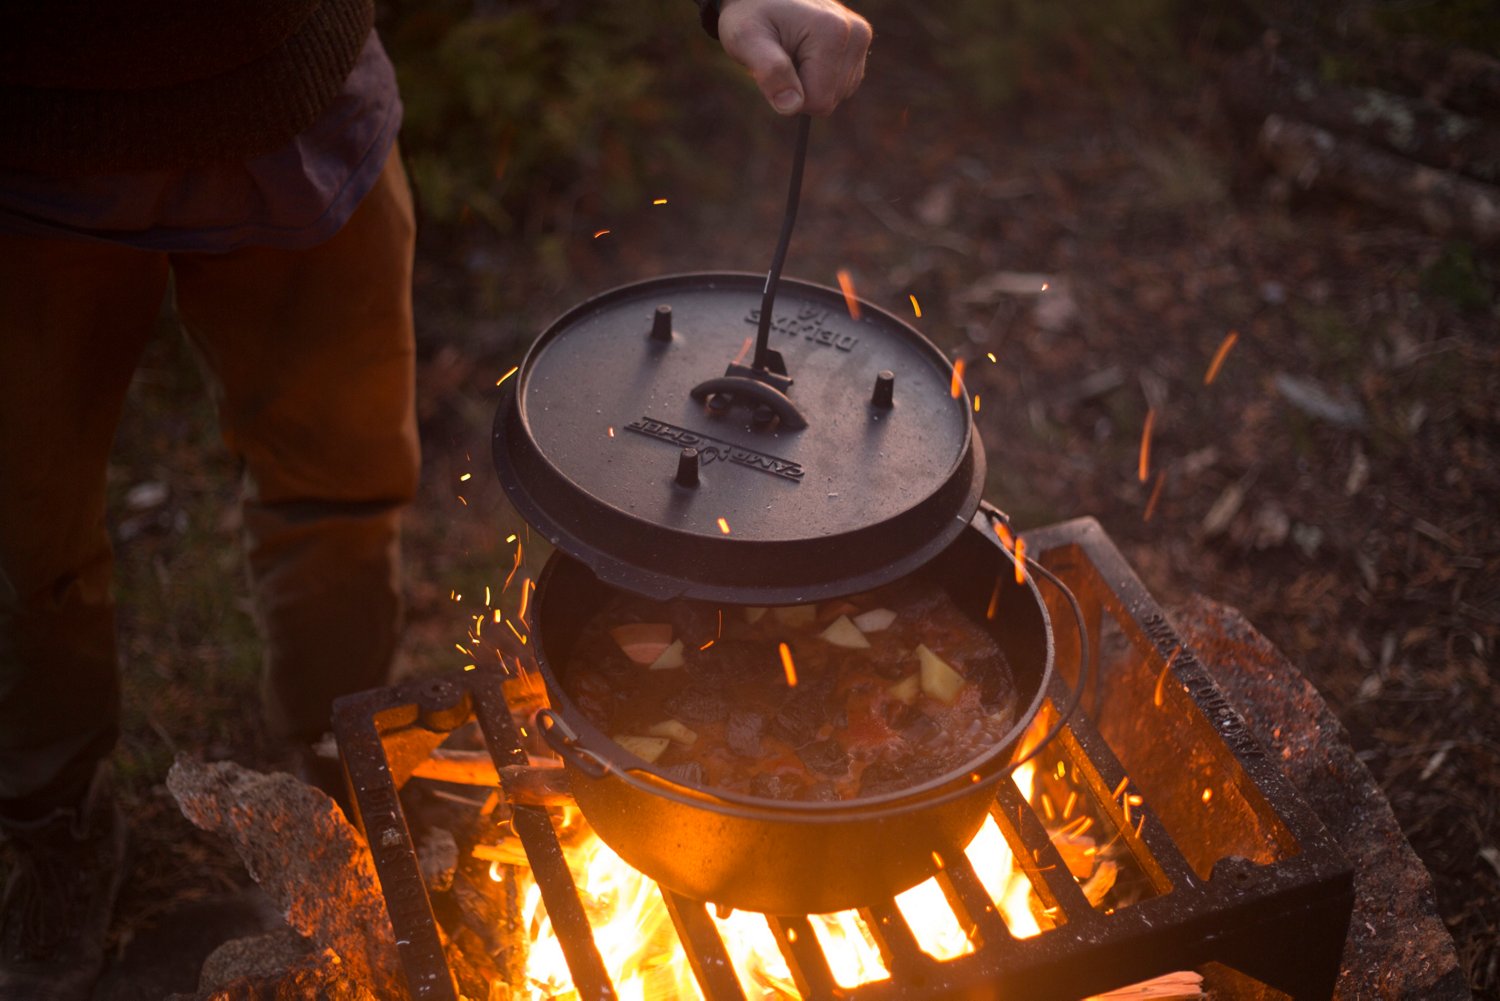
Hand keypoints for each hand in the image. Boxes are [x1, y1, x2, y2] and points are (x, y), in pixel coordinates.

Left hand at [717, 0, 872, 116]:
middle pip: (829, 101)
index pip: (818, 101)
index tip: (775, 64)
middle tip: (783, 56)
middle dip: (800, 88)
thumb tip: (791, 107)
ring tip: (792, 52)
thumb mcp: (746, 39)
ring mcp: (860, 39)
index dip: (789, 95)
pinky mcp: (859, 46)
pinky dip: (820, 78)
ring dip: (809, 83)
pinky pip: (841, 87)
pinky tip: (805, 53)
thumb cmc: (751, 15)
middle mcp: (855, 34)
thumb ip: (769, 71)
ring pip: (837, 96)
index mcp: (832, 31)